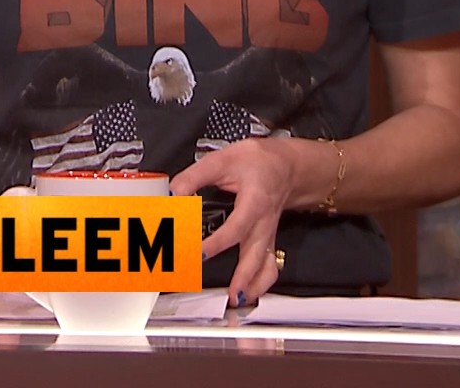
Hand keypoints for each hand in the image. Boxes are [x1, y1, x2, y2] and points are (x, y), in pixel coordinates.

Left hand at [170, 138, 297, 305]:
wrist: (286, 165)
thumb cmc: (258, 161)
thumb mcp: (223, 159)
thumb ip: (195, 176)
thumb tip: (173, 193)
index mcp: (254, 202)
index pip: (236, 228)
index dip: (216, 243)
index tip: (198, 253)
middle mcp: (263, 223)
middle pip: (256, 254)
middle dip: (243, 276)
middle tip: (229, 294)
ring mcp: (267, 235)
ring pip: (267, 265)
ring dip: (255, 285)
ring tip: (238, 300)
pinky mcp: (267, 240)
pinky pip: (270, 266)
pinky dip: (262, 282)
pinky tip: (251, 293)